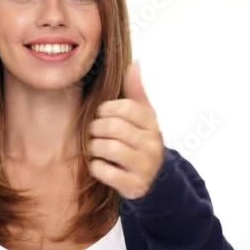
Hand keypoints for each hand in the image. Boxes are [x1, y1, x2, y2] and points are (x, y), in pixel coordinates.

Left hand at [88, 60, 164, 199]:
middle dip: (97, 129)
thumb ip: (136, 92)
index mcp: (152, 124)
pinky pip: (106, 172)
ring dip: (94, 148)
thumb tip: (134, 64)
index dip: (106, 109)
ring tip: (96, 149)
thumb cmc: (140, 141)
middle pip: (114, 127)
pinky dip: (97, 168)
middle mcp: (152, 144)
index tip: (101, 114)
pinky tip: (100, 166)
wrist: (155, 180)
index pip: (126, 108)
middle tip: (94, 133)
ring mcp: (144, 166)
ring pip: (108, 148)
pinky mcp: (135, 185)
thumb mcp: (143, 117)